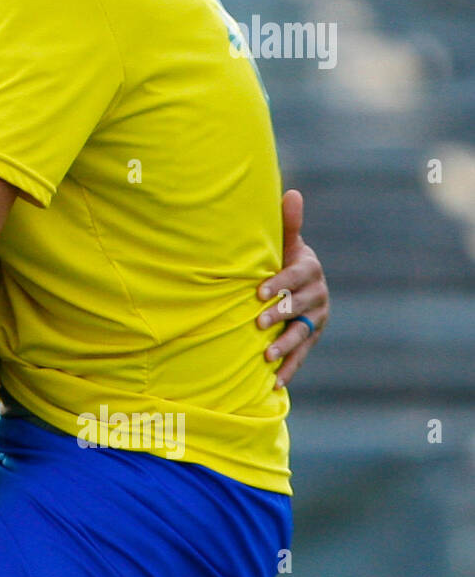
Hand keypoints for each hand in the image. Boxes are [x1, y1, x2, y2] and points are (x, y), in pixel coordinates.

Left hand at [257, 188, 329, 388]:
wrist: (297, 282)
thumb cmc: (283, 258)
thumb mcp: (286, 243)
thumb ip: (288, 223)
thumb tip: (292, 192)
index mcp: (309, 270)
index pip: (296, 277)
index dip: (279, 284)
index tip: (258, 293)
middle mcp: (317, 295)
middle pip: (300, 307)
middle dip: (280, 316)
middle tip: (258, 324)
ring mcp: (315, 319)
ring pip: (302, 334)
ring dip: (285, 346)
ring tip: (267, 358)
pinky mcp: (311, 338)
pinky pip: (301, 355)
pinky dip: (289, 369)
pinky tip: (275, 384)